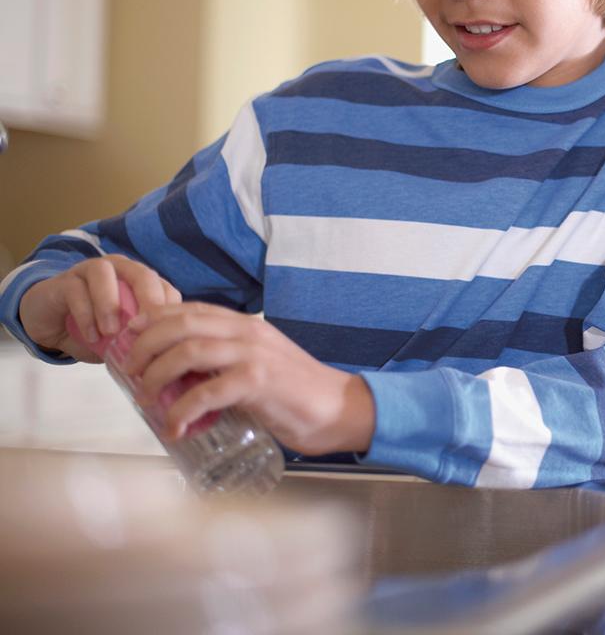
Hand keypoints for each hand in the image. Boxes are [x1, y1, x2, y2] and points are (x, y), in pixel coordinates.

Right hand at [18, 255, 180, 361]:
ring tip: (111, 332)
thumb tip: (161, 361)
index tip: (170, 339)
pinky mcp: (64, 281)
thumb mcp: (121, 339)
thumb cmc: (93, 329)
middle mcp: (119, 269)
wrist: (50, 324)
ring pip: (105, 273)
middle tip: (147, 329)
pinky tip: (90, 336)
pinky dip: (86, 314)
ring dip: (110, 304)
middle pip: (141, 274)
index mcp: (141, 282)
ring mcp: (89, 270)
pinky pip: (76, 290)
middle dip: (148, 301)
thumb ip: (139, 341)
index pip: (166, 289)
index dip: (171, 312)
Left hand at [121, 303, 375, 454]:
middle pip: (180, 324)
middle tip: (133, 372)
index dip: (152, 320)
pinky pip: (206, 392)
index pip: (189, 309)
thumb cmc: (297, 394)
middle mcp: (248, 332)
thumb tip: (182, 381)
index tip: (131, 339)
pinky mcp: (259, 383)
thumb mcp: (259, 366)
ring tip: (147, 398)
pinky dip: (182, 411)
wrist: (341, 409)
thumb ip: (227, 365)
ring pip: (187, 352)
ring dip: (157, 375)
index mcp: (246, 325)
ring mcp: (254, 355)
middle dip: (145, 346)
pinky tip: (175, 427)